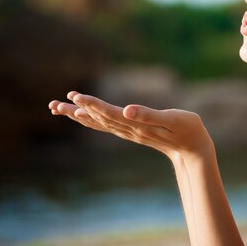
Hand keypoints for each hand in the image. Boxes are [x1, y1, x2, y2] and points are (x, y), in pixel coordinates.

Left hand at [49, 91, 213, 159]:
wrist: (193, 149)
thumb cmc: (187, 130)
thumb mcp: (172, 119)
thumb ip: (148, 114)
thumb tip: (127, 110)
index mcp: (136, 125)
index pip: (108, 114)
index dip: (91, 105)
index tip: (74, 97)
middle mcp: (128, 130)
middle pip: (97, 120)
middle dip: (75, 111)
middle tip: (53, 105)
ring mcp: (128, 132)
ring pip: (98, 123)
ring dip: (78, 115)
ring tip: (58, 108)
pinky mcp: (131, 132)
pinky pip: (105, 125)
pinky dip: (90, 119)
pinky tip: (81, 115)